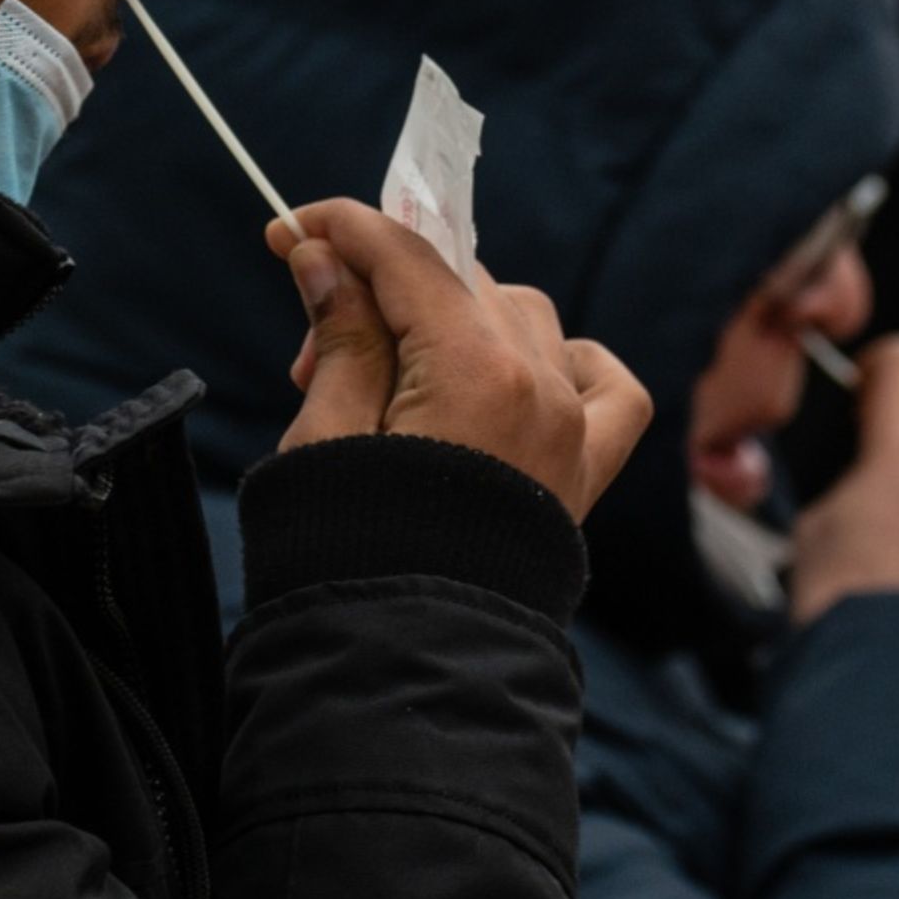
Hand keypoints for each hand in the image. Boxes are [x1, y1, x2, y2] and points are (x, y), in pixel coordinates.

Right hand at [270, 202, 647, 519]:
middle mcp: (543, 386)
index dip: (343, 231)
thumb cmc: (352, 556)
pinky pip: (608, 384)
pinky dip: (568, 361)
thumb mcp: (326, 436)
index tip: (290, 228)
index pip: (409, 258)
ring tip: (386, 377)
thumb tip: (325, 257)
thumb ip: (339, 336)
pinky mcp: (588, 469)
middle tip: (314, 344)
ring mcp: (575, 427)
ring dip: (454, 321)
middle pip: (459, 285)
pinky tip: (520, 371)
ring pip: (523, 317)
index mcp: (477, 369)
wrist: (410, 670)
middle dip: (382, 291)